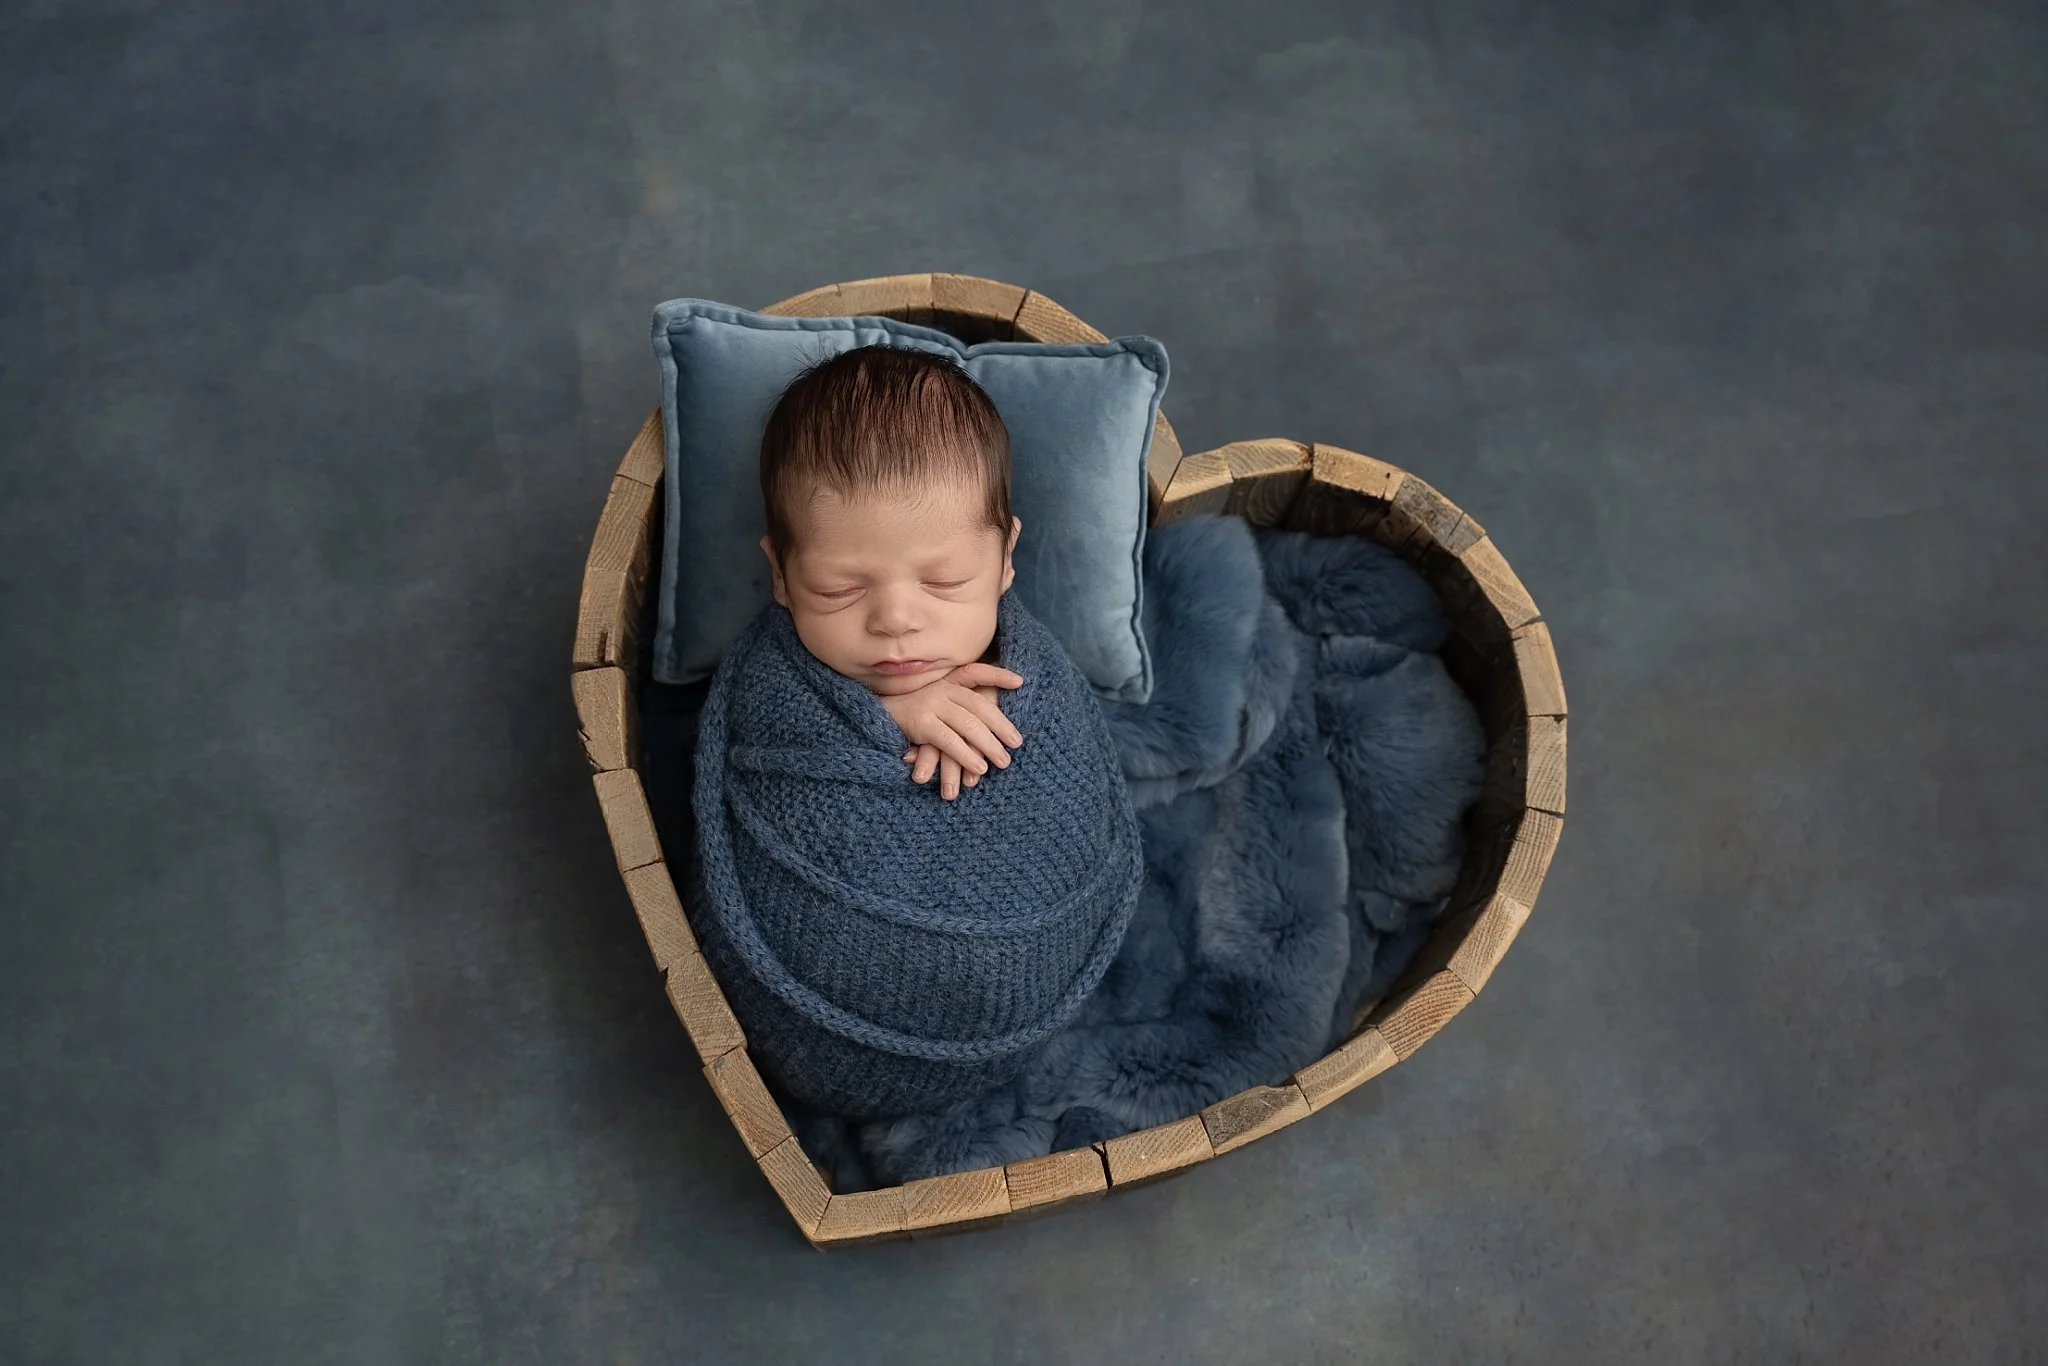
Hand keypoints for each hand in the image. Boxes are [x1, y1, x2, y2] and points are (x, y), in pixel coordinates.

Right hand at [878, 663, 1022, 800]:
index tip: (1020, 682)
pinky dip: (967, 755)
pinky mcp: (922, 724)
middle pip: (979, 706)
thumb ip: (956, 704)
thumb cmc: (910, 712)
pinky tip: (979, 767)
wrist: (873, 716)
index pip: (977, 673)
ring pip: (968, 725)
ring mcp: (931, 705)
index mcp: (947, 681)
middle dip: (1001, 726)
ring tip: (1003, 762)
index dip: (998, 675)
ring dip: (988, 745)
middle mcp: (941, 690)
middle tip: (1017, 744)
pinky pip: (950, 741)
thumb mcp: (935, 700)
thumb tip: (988, 719)